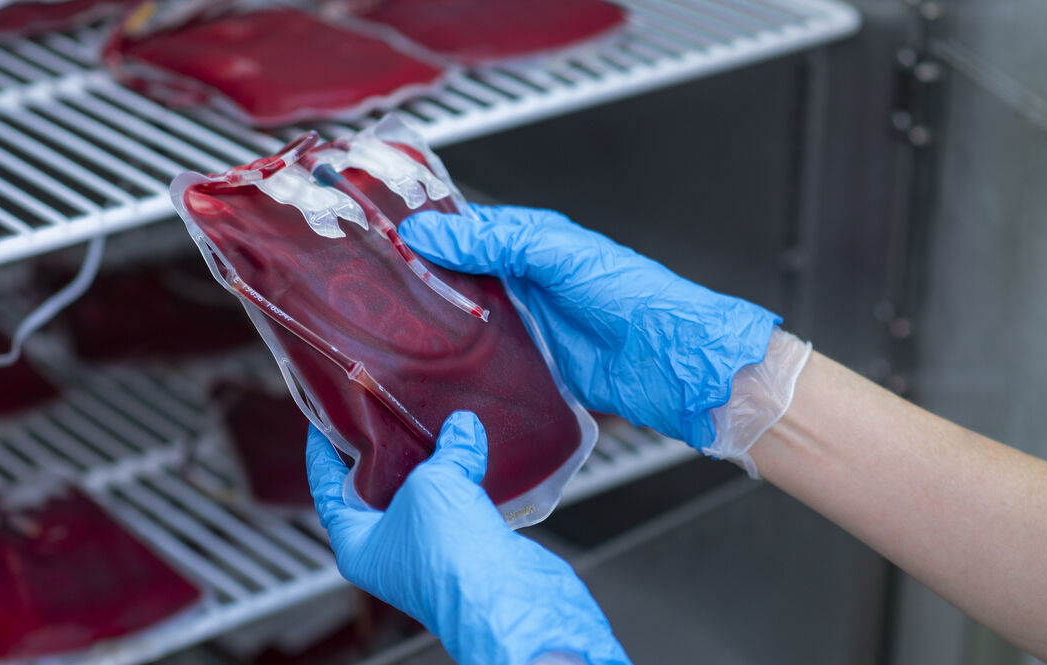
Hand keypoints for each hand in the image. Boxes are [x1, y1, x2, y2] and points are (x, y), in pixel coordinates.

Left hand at [306, 411, 630, 664]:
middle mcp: (388, 552)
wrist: (505, 597)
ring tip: (433, 426)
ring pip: (422, 499)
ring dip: (430, 465)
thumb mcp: (433, 484)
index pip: (326, 490)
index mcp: (357, 543)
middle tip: (383, 416)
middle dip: (383, 453)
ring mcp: (428, 553)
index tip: (322, 423)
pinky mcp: (466, 550)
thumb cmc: (450, 558)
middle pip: (375, 492)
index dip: (322, 452)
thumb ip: (444, 451)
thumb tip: (460, 429)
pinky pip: (458, 506)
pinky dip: (465, 480)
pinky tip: (474, 454)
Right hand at [399, 205, 779, 448]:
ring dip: (436, 323)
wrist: (671, 361)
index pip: (465, 229)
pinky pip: (484, 360)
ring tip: (391, 325)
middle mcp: (524, 281)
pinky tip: (434, 365)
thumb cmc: (633, 296)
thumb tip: (431, 232)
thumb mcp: (557, 254)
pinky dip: (460, 362)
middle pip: (458, 276)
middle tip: (374, 285)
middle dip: (421, 280)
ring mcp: (525, 324)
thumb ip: (495, 242)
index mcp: (531, 241)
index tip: (382, 237)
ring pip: (466, 319)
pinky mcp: (529, 366)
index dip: (426, 231)